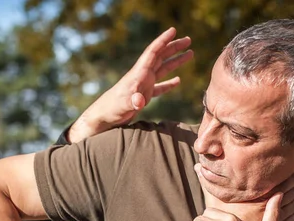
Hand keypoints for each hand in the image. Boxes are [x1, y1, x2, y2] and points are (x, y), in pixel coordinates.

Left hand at [69, 27, 192, 140]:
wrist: (104, 117)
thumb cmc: (112, 109)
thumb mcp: (123, 105)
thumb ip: (133, 102)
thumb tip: (140, 101)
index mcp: (139, 73)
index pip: (153, 52)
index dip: (163, 40)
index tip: (173, 30)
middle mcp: (142, 76)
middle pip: (160, 56)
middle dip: (174, 47)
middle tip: (188, 39)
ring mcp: (143, 85)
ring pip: (163, 68)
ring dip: (176, 61)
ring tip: (190, 53)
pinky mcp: (144, 96)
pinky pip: (160, 87)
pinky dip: (169, 83)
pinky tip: (178, 80)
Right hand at [195, 164, 293, 220]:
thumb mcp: (212, 204)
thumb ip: (209, 184)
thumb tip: (198, 166)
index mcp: (252, 200)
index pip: (277, 181)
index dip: (286, 173)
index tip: (293, 166)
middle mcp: (264, 209)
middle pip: (288, 190)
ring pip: (293, 202)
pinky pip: (292, 220)